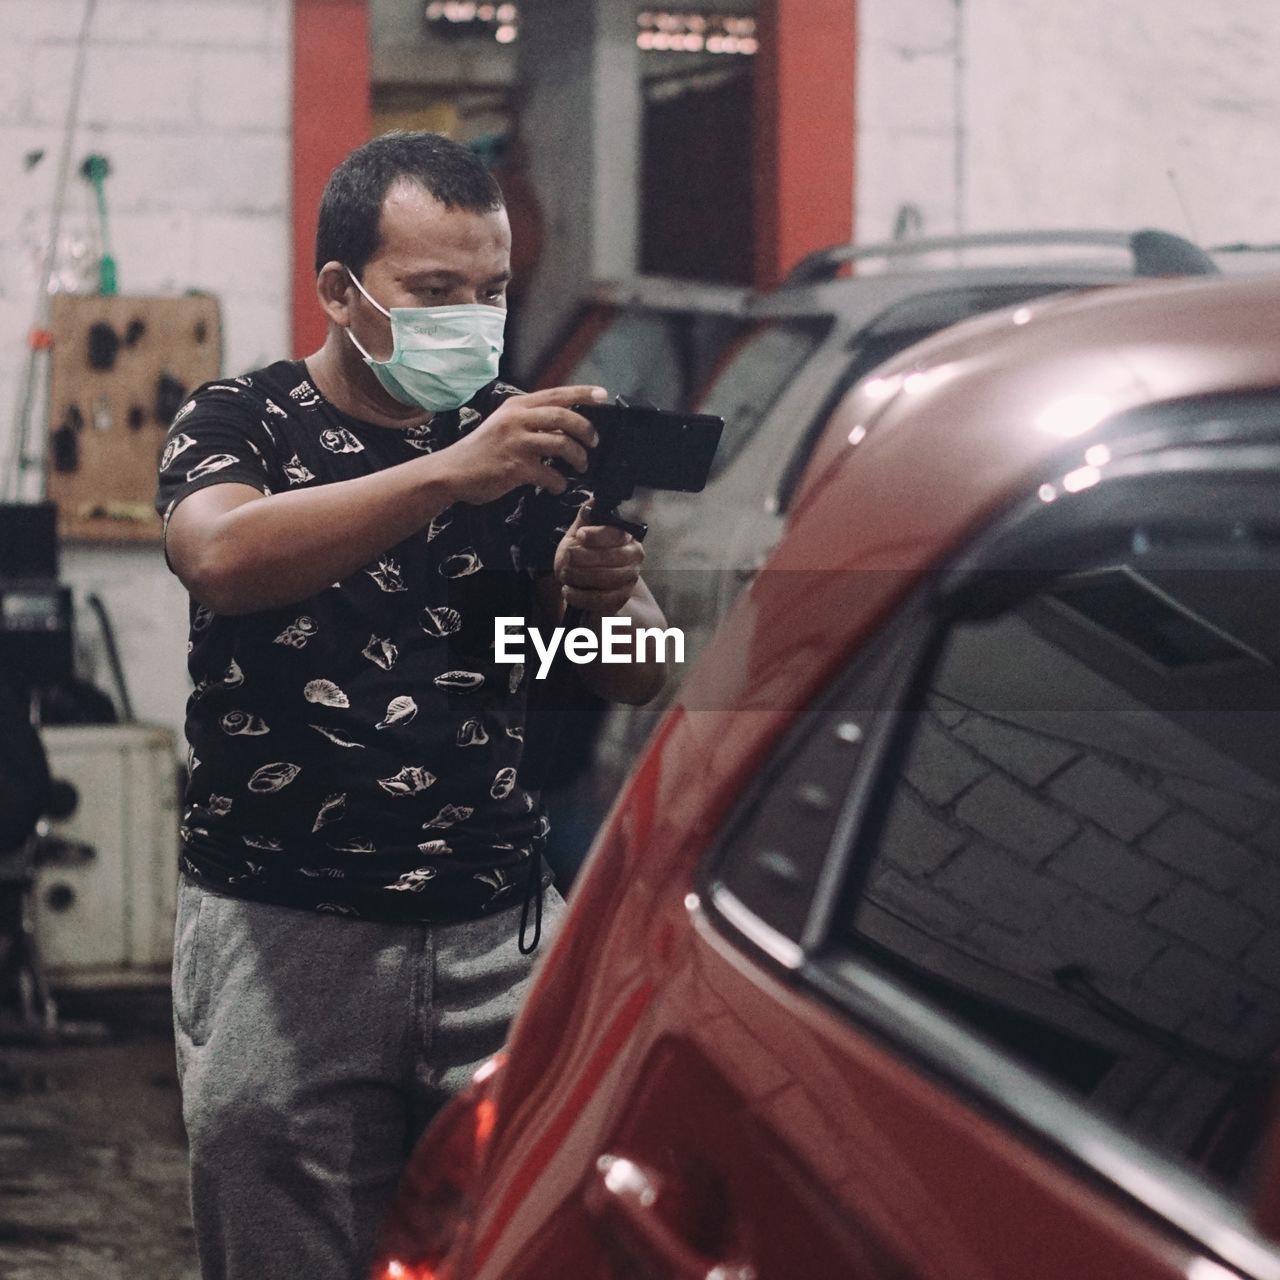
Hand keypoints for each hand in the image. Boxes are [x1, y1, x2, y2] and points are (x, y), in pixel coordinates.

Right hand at [442, 385, 604, 504]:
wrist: (453, 471)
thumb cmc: (482, 450)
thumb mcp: (505, 424)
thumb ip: (531, 420)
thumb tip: (566, 425)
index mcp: (517, 406)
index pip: (556, 394)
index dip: (583, 394)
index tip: (603, 395)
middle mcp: (517, 419)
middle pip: (564, 417)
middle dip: (586, 430)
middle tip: (593, 442)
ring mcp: (516, 443)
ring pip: (562, 444)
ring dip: (578, 457)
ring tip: (580, 466)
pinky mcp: (515, 467)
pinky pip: (550, 474)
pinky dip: (559, 482)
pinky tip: (556, 485)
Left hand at [554, 506, 644, 615]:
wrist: (583, 581)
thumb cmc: (582, 554)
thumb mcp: (578, 533)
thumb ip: (586, 518)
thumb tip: (592, 500)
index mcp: (626, 535)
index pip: (616, 534)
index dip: (597, 535)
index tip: (580, 535)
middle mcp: (634, 556)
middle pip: (613, 557)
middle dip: (585, 558)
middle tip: (567, 558)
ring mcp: (630, 579)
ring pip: (608, 579)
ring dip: (581, 577)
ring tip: (564, 575)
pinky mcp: (621, 598)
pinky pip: (604, 600)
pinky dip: (582, 597)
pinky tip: (568, 591)